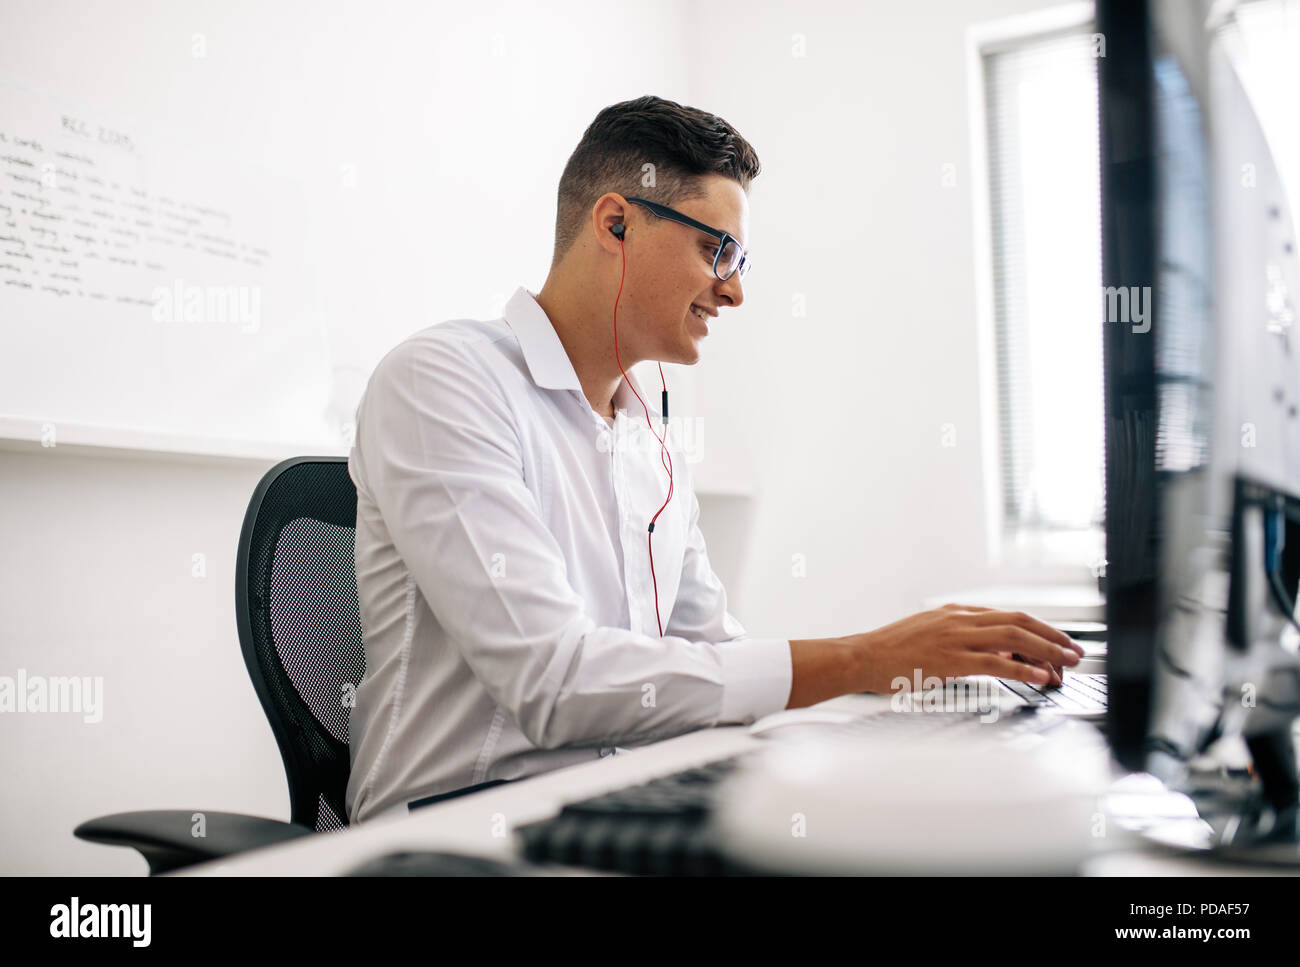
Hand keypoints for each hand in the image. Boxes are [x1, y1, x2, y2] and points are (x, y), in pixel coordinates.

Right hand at [848, 603, 1083, 694]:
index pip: (1008, 616)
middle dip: (1052, 635)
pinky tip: (1040, 676)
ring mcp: (955, 637)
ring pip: (1014, 637)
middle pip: (1019, 621)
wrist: (861, 657)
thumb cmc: (890, 653)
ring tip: (1067, 662)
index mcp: (955, 612)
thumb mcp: (929, 637)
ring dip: (1047, 650)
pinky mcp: (950, 659)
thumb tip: (994, 657)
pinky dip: (1023, 669)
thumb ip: (960, 642)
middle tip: (1075, 650)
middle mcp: (959, 619)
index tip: (1056, 643)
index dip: (1039, 629)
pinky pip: (996, 662)